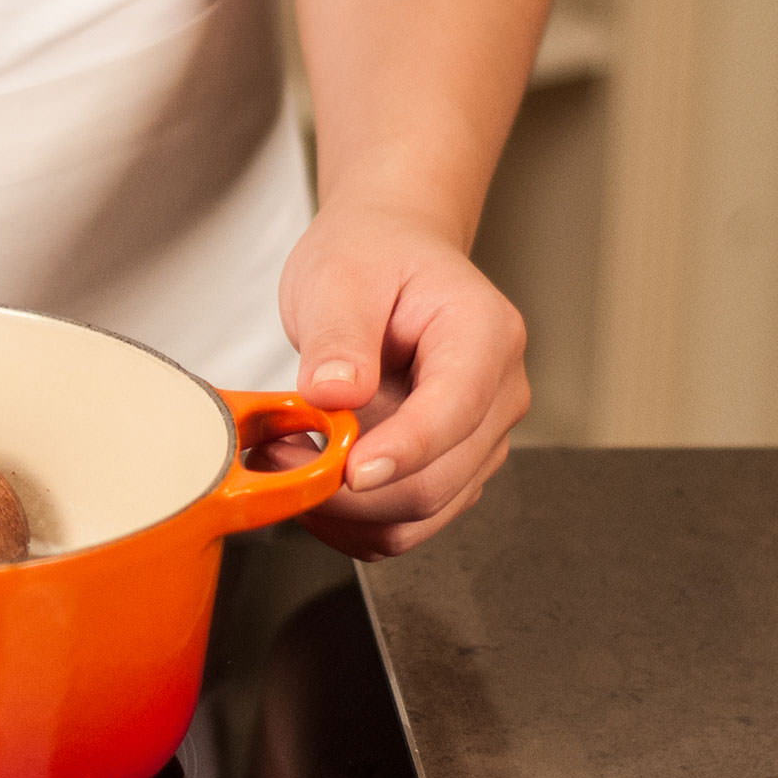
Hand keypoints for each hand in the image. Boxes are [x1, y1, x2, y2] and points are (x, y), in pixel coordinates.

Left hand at [273, 200, 528, 558]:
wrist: (388, 256)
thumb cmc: (371, 257)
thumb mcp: (341, 276)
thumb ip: (339, 336)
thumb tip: (336, 396)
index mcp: (485, 337)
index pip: (455, 413)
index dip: (401, 452)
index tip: (344, 470)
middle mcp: (498, 397)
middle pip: (437, 482)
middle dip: (353, 490)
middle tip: (279, 460)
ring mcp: (477, 440)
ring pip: (419, 516)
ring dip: (346, 512)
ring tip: (286, 464)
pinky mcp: (448, 469)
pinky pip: (403, 521)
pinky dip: (352, 519)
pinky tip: (311, 480)